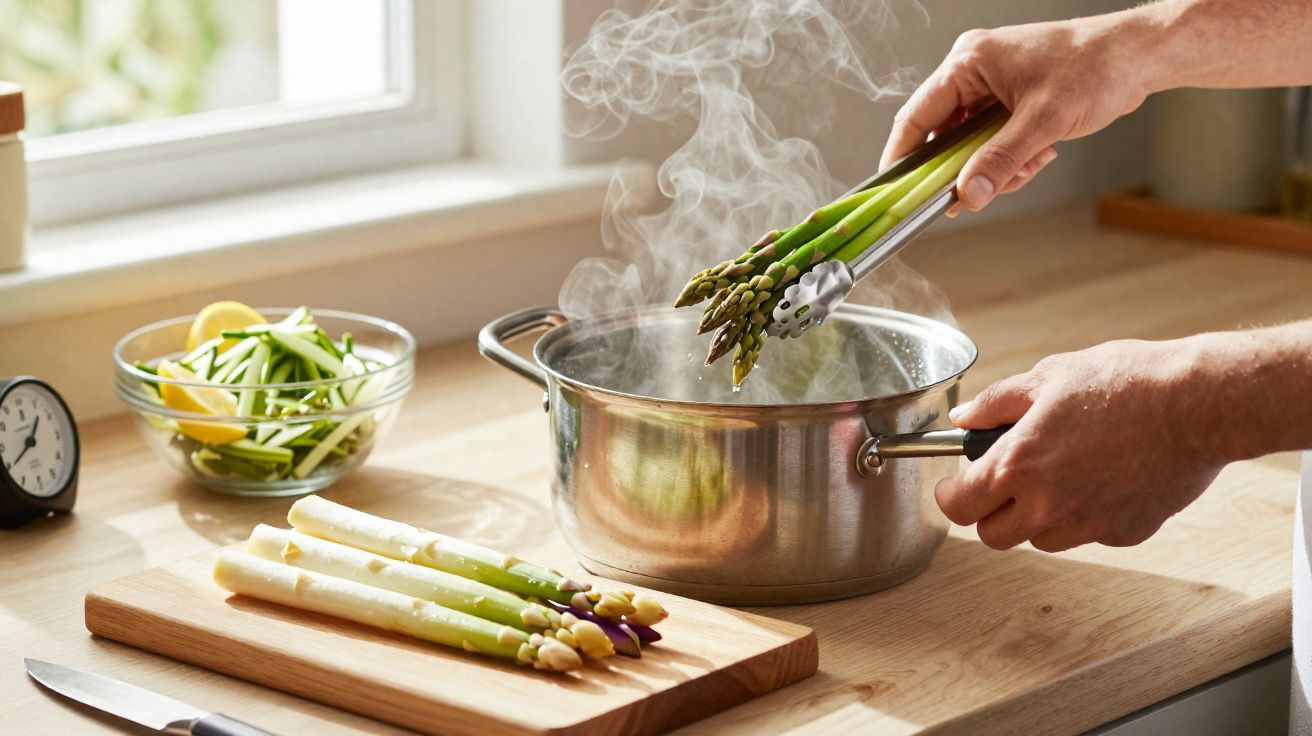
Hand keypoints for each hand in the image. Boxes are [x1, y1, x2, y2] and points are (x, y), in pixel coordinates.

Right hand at [881, 16, 1151, 211]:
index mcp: (970, 61)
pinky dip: (1013, 158)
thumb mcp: (1043, 120)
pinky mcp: (1011, 101)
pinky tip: (1041, 153)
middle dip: (964, 168)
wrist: (1139, 57)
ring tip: (1030, 162)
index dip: (903, 156)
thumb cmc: (1095, 67)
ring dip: (997, 165)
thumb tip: (968, 194)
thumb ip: (1000, 160)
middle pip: (945, 135)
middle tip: (972, 194)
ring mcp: (993, 87)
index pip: (917, 114)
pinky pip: (994, 142)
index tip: (897, 190)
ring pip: (972, 144)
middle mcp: (975, 71)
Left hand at [936, 337, 1228, 552]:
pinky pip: (1088, 536)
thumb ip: (996, 402)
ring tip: (1060, 474)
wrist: (1198, 403)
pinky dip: (1084, 516)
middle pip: (993, 536)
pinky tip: (1102, 478)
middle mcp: (1048, 505)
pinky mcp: (1124, 533)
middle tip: (1003, 484)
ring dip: (1037, 517)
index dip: (951, 496)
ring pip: (1040, 540)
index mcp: (1017, 464)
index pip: (958, 507)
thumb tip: (963, 418)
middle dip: (990, 512)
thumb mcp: (1049, 376)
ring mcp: (1088, 525)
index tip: (954, 486)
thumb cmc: (1126, 382)